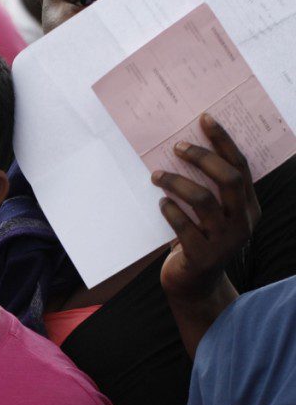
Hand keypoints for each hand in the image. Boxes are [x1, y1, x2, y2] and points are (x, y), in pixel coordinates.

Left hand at [153, 113, 259, 302]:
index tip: (204, 119)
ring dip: (177, 183)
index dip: (223, 141)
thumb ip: (210, 191)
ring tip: (156, 176)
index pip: (241, 166)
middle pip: (228, 179)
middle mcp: (243, 222)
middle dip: (202, 158)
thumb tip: (184, 151)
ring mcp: (225, 241)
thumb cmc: (199, 241)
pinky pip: (184, 226)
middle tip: (177, 147)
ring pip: (203, 200)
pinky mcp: (203, 256)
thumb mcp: (212, 216)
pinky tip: (161, 204)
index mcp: (248, 207)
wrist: (194, 285)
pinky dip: (171, 211)